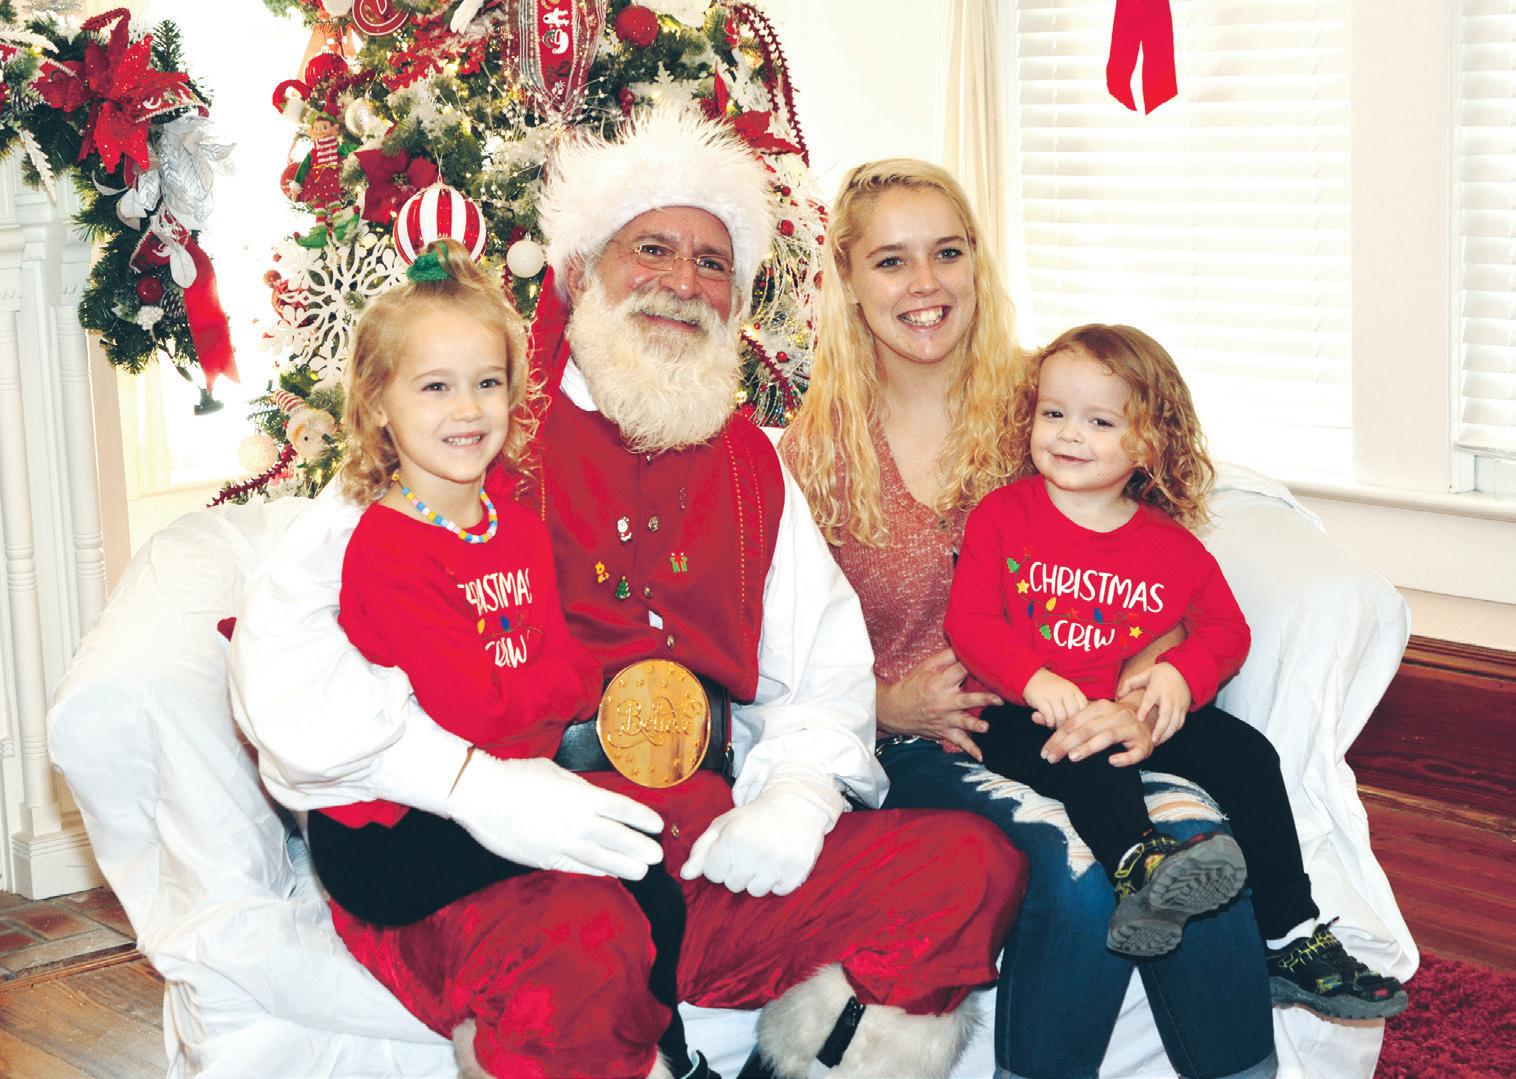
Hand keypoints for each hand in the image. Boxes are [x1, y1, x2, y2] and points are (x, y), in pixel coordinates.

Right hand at [446, 754, 663, 878]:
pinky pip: (577, 867)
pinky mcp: (546, 857)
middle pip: (618, 837)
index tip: (657, 826)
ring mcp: (562, 842)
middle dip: (641, 847)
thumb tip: (593, 796)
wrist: (483, 795)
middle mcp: (577, 820)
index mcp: (582, 795)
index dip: (642, 818)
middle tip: (658, 855)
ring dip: (625, 865)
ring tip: (643, 872)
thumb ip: (578, 787)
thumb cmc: (517, 777)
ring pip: (601, 857)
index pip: (622, 808)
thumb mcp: (556, 772)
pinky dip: (596, 871)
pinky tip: (610, 875)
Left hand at [680, 765, 844, 896]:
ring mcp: (777, 861)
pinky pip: (779, 890)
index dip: (721, 862)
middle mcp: (754, 851)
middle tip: (752, 848)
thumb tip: (685, 875)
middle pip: (733, 885)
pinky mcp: (797, 869)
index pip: (713, 874)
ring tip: (766, 854)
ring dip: (759, 876)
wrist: (796, 802)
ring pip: (755, 891)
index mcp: (731, 838)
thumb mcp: (722, 825)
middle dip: (739, 870)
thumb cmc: (754, 816)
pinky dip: (779, 879)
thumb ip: (700, 851)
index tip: (733, 848)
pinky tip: (781, 859)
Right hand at [876, 648, 1000, 760]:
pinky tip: (981, 756)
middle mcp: (943, 701)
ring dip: (975, 725)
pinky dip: (969, 749)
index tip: (993, 663)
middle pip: (966, 699)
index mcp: (939, 682)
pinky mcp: (944, 731)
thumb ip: (945, 657)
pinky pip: (958, 742)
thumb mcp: (925, 667)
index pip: (960, 672)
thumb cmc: (912, 685)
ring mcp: (944, 718)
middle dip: (983, 698)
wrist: (894, 710)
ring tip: (985, 727)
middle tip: (999, 698)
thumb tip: (964, 645)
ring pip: (963, 722)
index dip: (975, 666)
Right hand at [1022, 669, 1088, 727]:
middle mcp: (1065, 691)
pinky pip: (1048, 715)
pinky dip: (1049, 722)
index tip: (1076, 726)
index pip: (1084, 708)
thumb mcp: (1067, 695)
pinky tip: (1049, 723)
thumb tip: (1080, 725)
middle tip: (1065, 730)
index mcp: (1074, 690)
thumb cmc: (1053, 690)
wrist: (1033, 678)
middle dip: (1070, 726)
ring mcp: (1052, 694)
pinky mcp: (1040, 698)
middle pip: (1073, 714)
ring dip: (1059, 726)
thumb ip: (1074, 707)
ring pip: (1061, 716)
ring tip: (1056, 727)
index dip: (1081, 720)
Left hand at [1040, 699, 1153, 767]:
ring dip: (1090, 747)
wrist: (1146, 719)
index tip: (1045, 752)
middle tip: (1052, 759)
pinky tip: (1112, 762)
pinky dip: (1124, 757)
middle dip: (1067, 744)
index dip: (1057, 737)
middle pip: (1087, 729)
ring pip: (1108, 736)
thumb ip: (1063, 721)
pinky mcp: (1144, 743)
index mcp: (1100, 707)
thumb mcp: (1089, 718)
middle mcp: (1116, 715)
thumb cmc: (1111, 722)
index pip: (1074, 722)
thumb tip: (1034, 718)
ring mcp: (1131, 729)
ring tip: (1073, 757)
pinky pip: (1135, 752)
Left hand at [1118, 661, 1191, 744]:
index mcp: (1157, 688)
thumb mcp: (1145, 674)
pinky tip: (1165, 737)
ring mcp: (1178, 704)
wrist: (1184, 672)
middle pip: (1166, 715)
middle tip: (1152, 740)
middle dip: (1160, 728)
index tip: (1140, 718)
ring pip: (1174, 722)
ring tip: (1157, 742)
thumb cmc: (1161, 673)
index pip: (1150, 698)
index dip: (1145, 708)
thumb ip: (1130, 683)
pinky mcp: (1184, 709)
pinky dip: (1173, 731)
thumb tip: (1118, 695)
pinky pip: (1180, 723)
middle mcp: (1169, 697)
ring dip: (1167, 733)